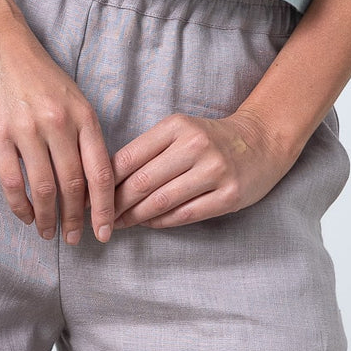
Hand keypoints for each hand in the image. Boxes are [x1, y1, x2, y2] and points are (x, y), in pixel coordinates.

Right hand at [0, 11, 117, 245]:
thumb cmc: (35, 68)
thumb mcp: (70, 94)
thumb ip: (81, 131)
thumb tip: (89, 178)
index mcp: (83, 114)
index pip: (101, 171)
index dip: (105, 207)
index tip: (105, 232)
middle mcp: (59, 123)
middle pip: (74, 186)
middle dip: (77, 219)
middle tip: (76, 240)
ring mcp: (27, 129)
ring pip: (44, 188)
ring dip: (48, 218)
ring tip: (48, 233)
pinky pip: (12, 180)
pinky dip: (20, 204)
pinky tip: (24, 215)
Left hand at [110, 108, 292, 229]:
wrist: (261, 142)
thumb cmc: (211, 139)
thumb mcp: (180, 132)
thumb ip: (148, 151)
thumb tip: (108, 179)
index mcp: (176, 126)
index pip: (130, 157)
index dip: (105, 181)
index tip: (89, 196)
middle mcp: (195, 146)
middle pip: (141, 182)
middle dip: (114, 205)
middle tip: (99, 219)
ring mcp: (214, 171)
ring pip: (161, 202)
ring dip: (134, 218)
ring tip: (118, 225)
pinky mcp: (228, 195)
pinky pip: (185, 215)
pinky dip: (161, 222)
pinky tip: (148, 224)